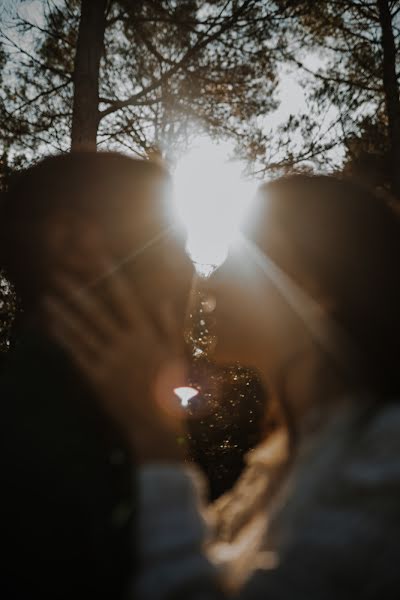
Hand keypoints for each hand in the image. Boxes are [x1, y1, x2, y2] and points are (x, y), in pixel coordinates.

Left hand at [43, 262, 187, 462]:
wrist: (156, 424)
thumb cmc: (170, 389)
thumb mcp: (176, 354)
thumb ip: (169, 326)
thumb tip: (162, 300)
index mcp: (146, 335)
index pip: (126, 300)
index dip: (113, 277)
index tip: (100, 259)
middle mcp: (125, 343)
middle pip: (97, 312)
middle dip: (78, 292)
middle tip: (60, 275)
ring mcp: (109, 360)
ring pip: (83, 331)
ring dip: (64, 313)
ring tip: (48, 298)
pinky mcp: (97, 377)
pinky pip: (77, 354)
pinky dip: (64, 339)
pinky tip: (53, 326)